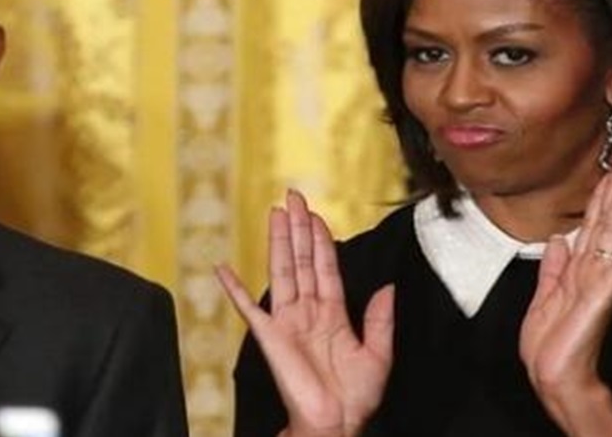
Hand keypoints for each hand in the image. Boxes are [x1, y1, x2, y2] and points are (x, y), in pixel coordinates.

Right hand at [216, 190, 394, 436]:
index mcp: (333, 314)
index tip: (317, 214)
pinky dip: (234, 288)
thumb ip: (381, 319)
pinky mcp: (270, 336)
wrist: (335, 424)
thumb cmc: (355, 398)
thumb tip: (388, 287)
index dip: (321, 240)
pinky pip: (248, 308)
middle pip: (301, 260)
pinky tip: (223, 269)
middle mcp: (308, 311)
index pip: (325, 267)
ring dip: (278, 242)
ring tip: (276, 213)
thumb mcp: (378, 354)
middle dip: (299, 228)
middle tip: (294, 197)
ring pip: (282, 272)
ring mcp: (287, 321)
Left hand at [519, 149, 611, 434]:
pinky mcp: (605, 294)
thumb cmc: (550, 344)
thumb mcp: (543, 297)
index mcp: (577, 268)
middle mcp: (593, 268)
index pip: (591, 221)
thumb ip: (553, 267)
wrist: (554, 374)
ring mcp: (601, 279)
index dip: (600, 192)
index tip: (611, 167)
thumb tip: (558, 238)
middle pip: (606, 217)